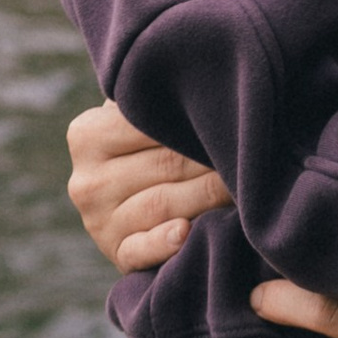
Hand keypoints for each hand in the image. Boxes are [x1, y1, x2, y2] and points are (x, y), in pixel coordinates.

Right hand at [66, 98, 233, 272]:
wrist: (128, 197)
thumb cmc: (146, 143)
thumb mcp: (136, 115)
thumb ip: (153, 98)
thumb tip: (206, 81)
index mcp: (86, 135)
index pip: (147, 123)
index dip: (195, 119)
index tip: (234, 114)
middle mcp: (86, 181)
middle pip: (165, 165)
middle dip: (211, 158)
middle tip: (251, 150)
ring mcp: (98, 223)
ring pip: (163, 204)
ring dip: (207, 195)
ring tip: (243, 184)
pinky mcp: (116, 256)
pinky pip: (141, 251)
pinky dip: (164, 242)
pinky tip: (186, 232)